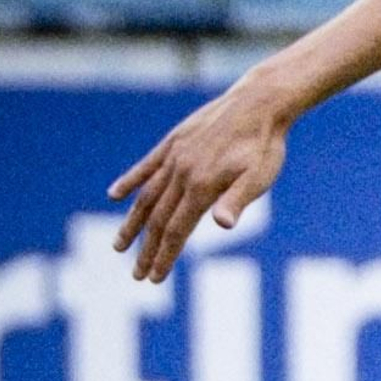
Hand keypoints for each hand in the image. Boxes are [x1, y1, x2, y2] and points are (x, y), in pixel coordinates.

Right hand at [109, 77, 288, 281]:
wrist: (259, 102)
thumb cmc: (265, 145)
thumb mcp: (258, 177)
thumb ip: (236, 200)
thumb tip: (222, 225)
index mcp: (200, 187)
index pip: (176, 231)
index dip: (164, 257)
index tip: (153, 279)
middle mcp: (181, 173)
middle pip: (158, 220)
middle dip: (146, 250)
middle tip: (136, 276)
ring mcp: (175, 156)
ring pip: (147, 196)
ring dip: (132, 224)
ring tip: (119, 246)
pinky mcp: (174, 141)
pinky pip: (147, 166)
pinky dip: (130, 182)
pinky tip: (115, 195)